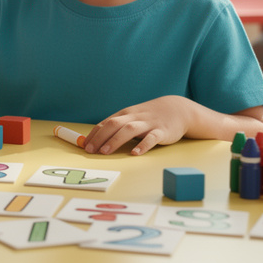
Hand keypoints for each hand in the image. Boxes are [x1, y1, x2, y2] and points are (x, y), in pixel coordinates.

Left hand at [85, 96, 199, 155]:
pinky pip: (152, 138)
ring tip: (105, 151)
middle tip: (90, 150)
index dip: (94, 134)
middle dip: (100, 137)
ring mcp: (148, 124)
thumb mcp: (132, 118)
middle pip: (114, 125)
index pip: (106, 123)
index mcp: (125, 114)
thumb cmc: (149, 116)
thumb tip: (97, 140)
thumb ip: (117, 127)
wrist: (177, 109)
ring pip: (130, 130)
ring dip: (116, 140)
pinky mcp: (162, 131)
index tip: (84, 146)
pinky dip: (143, 145)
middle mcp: (134, 117)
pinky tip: (135, 153)